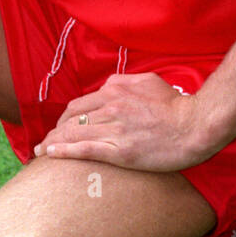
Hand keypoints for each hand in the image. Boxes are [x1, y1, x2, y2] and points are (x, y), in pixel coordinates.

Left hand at [33, 73, 217, 171]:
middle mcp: (110, 106)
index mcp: (115, 90)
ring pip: (73, 133)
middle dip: (54, 130)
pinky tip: (50, 154)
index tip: (59, 126)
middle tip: (45, 142)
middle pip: (70, 118)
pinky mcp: (120, 150)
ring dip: (52, 142)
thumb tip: (110, 86)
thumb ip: (126, 82)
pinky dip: (63, 151)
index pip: (79, 104)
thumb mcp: (150, 82)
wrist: (196, 125)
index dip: (65, 117)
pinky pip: (84, 149)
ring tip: (40, 151)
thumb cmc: (177, 105)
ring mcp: (114, 129)